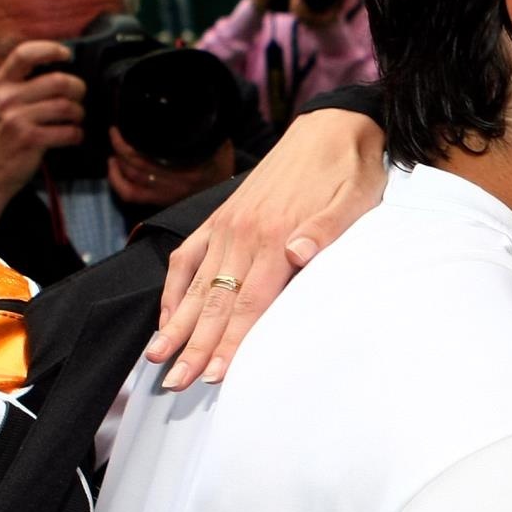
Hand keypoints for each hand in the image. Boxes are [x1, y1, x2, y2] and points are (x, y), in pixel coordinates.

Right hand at [0, 39, 84, 234]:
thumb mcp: (0, 104)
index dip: (51, 49)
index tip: (67, 54)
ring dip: (79, 115)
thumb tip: (59, 71)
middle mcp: (7, 97)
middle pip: (59, 81)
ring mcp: (17, 118)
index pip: (25, 53)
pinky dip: (76, 135)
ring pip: (68, 106)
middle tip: (77, 99)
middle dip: (78, 90)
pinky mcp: (30, 139)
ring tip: (74, 120)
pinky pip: (69, 131)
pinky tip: (71, 137)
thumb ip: (21, 86)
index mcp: (0, 84)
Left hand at [105, 125, 234, 208]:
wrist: (228, 188)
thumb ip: (201, 128)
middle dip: (121, 145)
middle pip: (137, 163)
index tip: (125, 122)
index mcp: (191, 166)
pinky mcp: (161, 201)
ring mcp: (168, 194)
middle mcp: (178, 182)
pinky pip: (131, 194)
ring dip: (119, 160)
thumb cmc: (219, 160)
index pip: (151, 152)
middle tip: (116, 131)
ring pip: (132, 177)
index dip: (132, 138)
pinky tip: (114, 166)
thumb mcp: (216, 140)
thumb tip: (185, 106)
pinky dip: (117, 181)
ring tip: (116, 145)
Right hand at [148, 107, 386, 388]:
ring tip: (156, 358)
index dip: (229, 343)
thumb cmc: (350, 171)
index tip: (212, 375)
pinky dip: (174, 287)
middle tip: (175, 383)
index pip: (248, 305)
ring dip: (176, 324)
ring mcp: (227, 225)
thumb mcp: (355, 200)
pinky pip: (188, 256)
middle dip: (194, 347)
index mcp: (276, 237)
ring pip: (196, 285)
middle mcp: (243, 234)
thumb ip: (326, 230)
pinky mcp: (222, 217)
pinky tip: (166, 314)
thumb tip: (296, 253)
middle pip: (215, 304)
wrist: (333, 127)